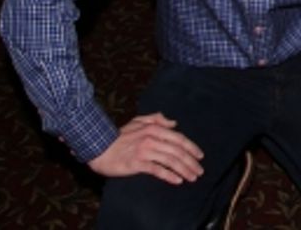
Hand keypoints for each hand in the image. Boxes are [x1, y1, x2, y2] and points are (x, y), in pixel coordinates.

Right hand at [88, 112, 203, 183]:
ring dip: (184, 170)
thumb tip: (174, 123)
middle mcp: (152, 138)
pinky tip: (178, 180)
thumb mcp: (138, 121)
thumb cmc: (119, 136)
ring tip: (192, 177)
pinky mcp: (137, 163)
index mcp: (154, 128)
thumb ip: (156, 119)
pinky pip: (157, 170)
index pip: (179, 138)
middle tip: (200, 171)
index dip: (191, 147)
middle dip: (191, 161)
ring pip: (170, 160)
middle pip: (177, 151)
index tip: (200, 156)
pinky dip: (169, 175)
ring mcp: (144, 151)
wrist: (99, 148)